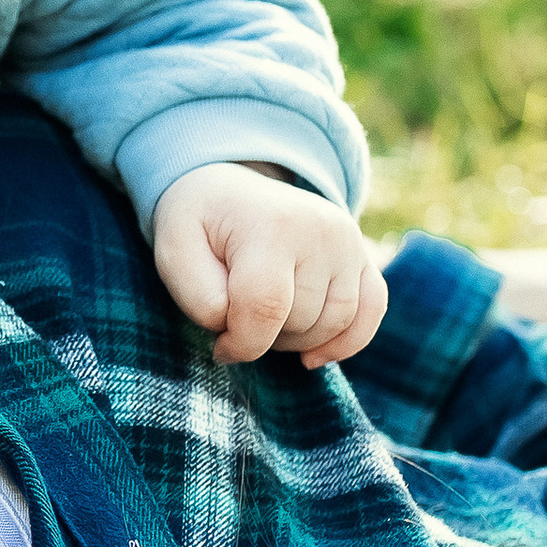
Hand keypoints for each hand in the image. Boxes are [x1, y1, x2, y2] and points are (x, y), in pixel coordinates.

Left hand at [151, 163, 387, 371]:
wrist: (227, 191)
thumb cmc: (199, 227)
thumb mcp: (174, 253)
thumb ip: (200, 299)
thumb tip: (240, 334)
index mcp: (271, 226)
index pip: (265, 309)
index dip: (240, 343)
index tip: (220, 343)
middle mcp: (321, 231)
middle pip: (300, 321)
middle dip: (264, 334)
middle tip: (238, 312)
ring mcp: (348, 242)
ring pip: (334, 324)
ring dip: (297, 339)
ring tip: (265, 318)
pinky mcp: (361, 255)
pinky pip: (372, 311)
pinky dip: (347, 341)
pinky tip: (314, 356)